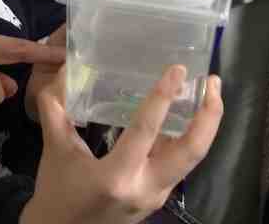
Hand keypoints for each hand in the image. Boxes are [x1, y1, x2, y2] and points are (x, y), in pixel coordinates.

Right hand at [21, 65, 223, 223]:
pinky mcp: (158, 198)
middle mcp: (145, 188)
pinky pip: (179, 165)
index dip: (163, 97)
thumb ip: (56, 109)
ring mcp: (156, 196)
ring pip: (191, 159)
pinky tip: (184, 118)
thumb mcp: (54, 150)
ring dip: (204, 125)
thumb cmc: (56, 193)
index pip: (146, 130)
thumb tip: (63, 71)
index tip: (177, 70)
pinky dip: (186, 139)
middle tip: (214, 81)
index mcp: (116, 176)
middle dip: (210, 115)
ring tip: (208, 93)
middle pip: (193, 151)